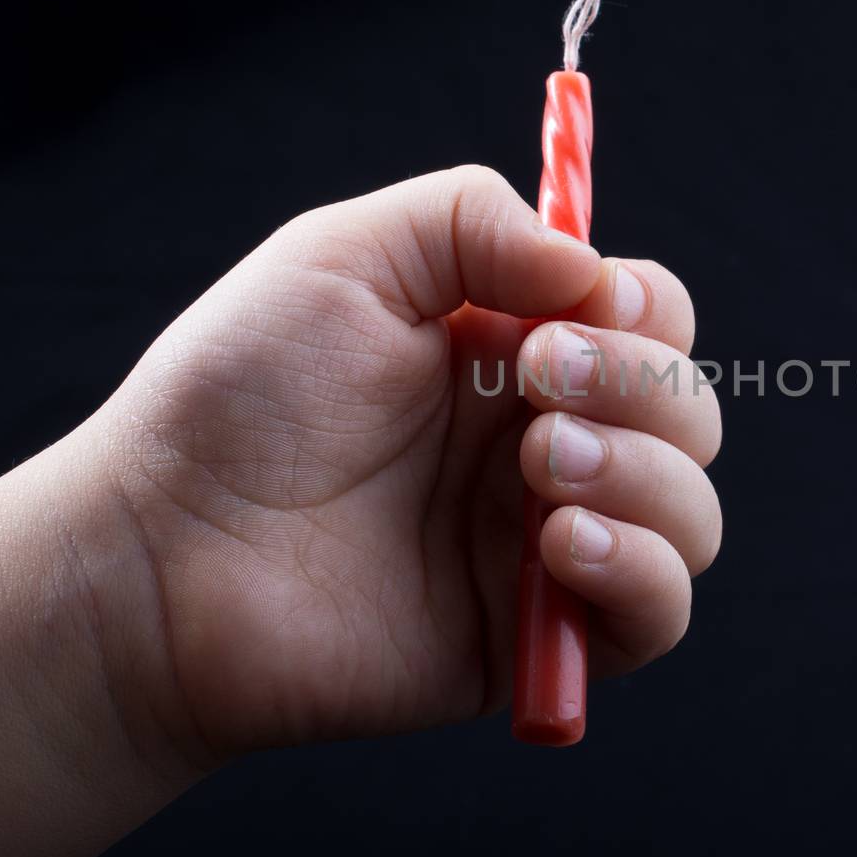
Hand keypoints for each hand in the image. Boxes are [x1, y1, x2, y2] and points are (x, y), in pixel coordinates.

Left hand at [99, 165, 723, 756]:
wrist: (164, 555)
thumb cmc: (237, 396)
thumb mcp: (344, 255)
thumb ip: (473, 219)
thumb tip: (591, 270)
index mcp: (513, 353)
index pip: (650, 323)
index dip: (648, 312)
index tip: (589, 309)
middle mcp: (543, 444)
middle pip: (688, 412)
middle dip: (640, 388)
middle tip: (538, 386)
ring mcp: (544, 544)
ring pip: (693, 514)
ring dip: (645, 475)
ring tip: (542, 469)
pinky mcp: (535, 637)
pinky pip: (659, 613)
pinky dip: (642, 570)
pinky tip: (559, 545)